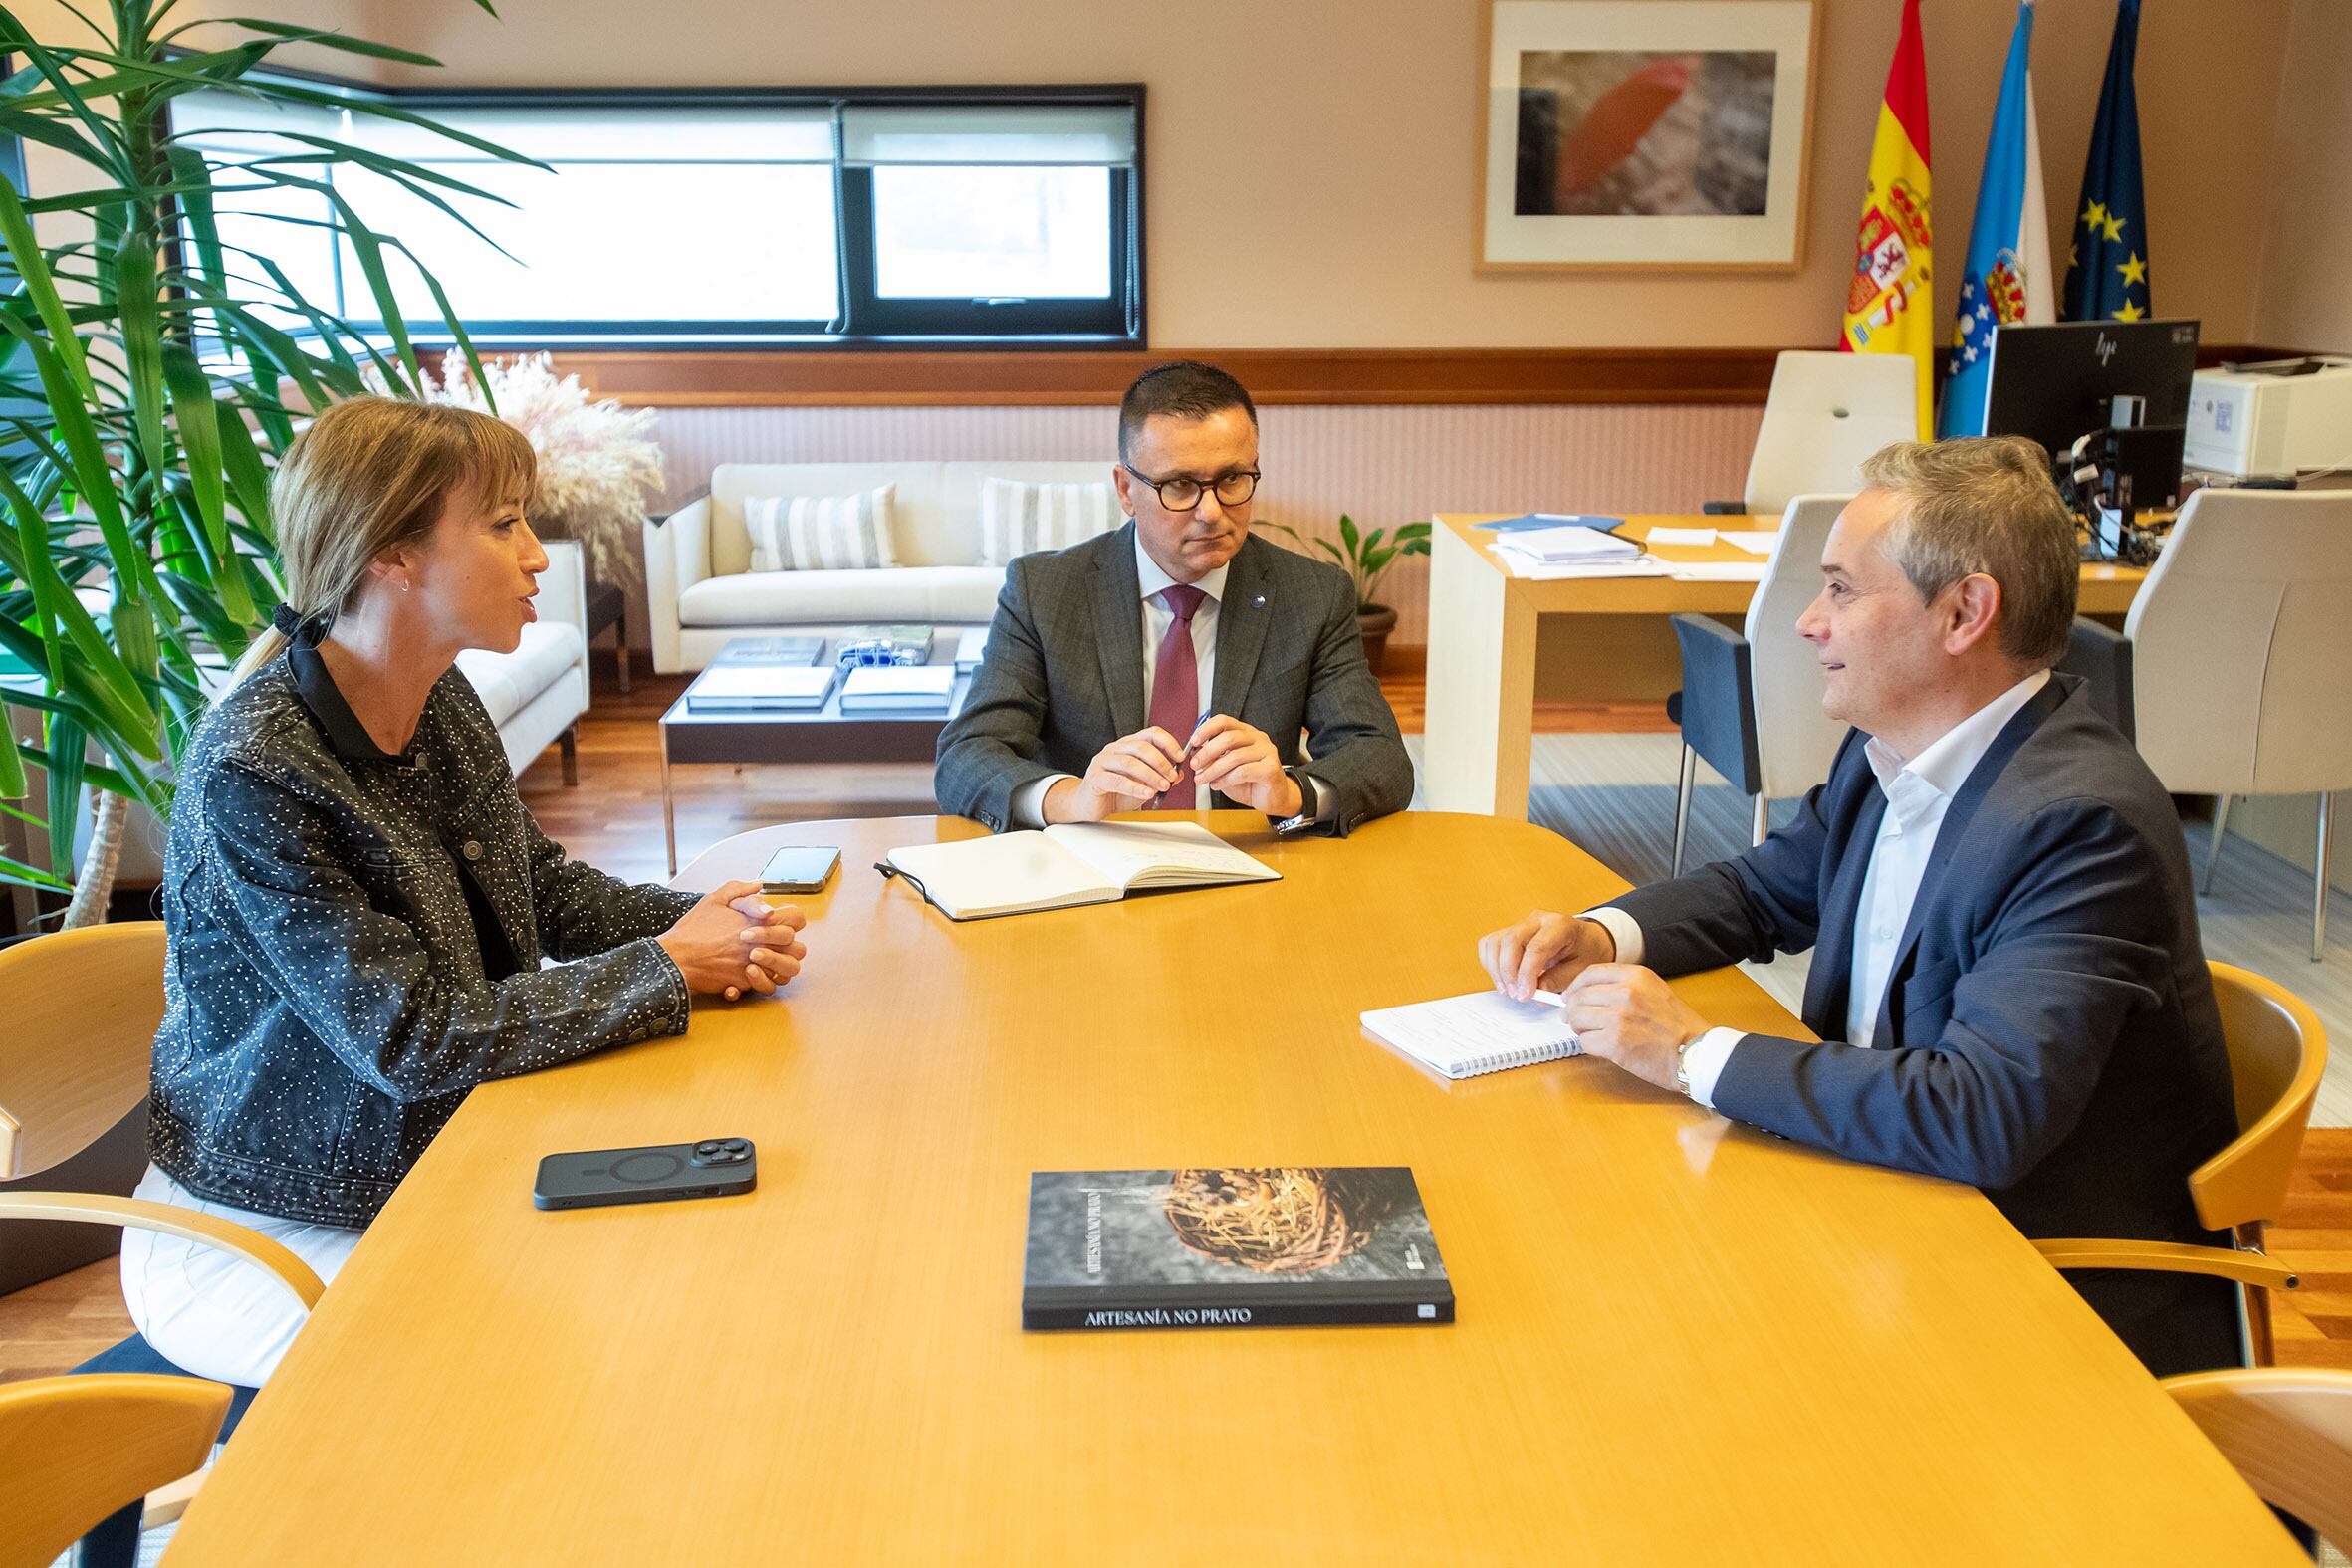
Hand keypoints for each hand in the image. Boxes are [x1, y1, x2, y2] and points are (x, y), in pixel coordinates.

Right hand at [658, 881, 808, 1000]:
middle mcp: (760, 943)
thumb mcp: (713, 900)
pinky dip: (762, 981)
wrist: (676, 957)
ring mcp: (754, 964)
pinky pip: (766, 986)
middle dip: (790, 946)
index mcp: (756, 921)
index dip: (792, 920)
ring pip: (787, 972)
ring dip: (780, 966)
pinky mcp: (744, 982)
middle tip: (774, 945)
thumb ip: (738, 889)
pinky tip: (749, 974)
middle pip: (797, 948)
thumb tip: (759, 884)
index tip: (779, 922)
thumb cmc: (693, 929)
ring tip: (764, 961)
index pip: (795, 918)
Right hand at [1048, 728, 1185, 821]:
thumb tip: (1181, 774)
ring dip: (1151, 775)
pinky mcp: (1095, 777)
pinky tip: (1147, 794)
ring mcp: (1102, 761)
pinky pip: (1117, 781)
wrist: (1091, 806)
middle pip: (1141, 747)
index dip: (1168, 742)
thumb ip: (1160, 777)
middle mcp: (1114, 749)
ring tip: (1164, 787)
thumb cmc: (1116, 792)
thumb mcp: (1143, 784)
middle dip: (1161, 762)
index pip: (1151, 734)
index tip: (1181, 756)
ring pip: (1130, 762)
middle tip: (1172, 776)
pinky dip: (1135, 787)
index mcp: (1128, 745)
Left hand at [1186, 716, 1302, 816]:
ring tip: (1202, 779)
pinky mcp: (1271, 768)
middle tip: (1194, 764)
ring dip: (1213, 769)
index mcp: (1246, 732)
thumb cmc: (1249, 781)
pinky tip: (1216, 785)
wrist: (1272, 798)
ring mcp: (1267, 752)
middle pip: (1228, 737)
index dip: (1206, 729)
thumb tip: (1194, 753)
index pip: (1224, 721)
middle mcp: (1258, 738)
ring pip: (1234, 756)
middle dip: (1207, 752)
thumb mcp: (1226, 767)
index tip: (1193, 741)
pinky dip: (1224, 779)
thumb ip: (1213, 758)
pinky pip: (1242, 772)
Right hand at [1477, 911, 1615, 999]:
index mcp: (1560, 925)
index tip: (1525, 994)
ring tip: (1508, 990)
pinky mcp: (1510, 931)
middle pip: (1510, 941)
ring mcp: (1521, 923)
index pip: (1536, 947)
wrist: (1587, 939)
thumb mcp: (1582, 969)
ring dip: (1496, 970)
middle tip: (1516, 995)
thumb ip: (1559, 980)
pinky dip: (1490, 963)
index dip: (1526, 974)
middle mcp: (1537, 919)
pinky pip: (1489, 944)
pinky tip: (1502, 978)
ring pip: (1496, 942)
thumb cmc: (1586, 951)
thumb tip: (1537, 991)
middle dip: (1508, 972)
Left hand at [1559, 964, 1710, 1091]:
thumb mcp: (1654, 990)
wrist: (1695, 1053)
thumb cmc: (1678, 1027)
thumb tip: (1588, 992)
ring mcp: (1619, 1017)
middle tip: (1576, 1020)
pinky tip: (1604, 1047)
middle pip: (1579, 996)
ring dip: (1580, 1028)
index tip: (1571, 995)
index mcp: (1636, 976)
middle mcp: (1626, 993)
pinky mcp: (1615, 1043)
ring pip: (1577, 1018)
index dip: (1575, 986)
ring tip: (1592, 1034)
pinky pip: (1585, 1042)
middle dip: (1574, 1010)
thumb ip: (1624, 986)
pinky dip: (1590, 1046)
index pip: (1590, 973)